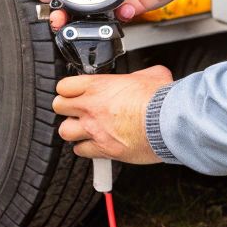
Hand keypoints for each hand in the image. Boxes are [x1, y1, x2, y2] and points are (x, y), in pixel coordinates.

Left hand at [53, 65, 173, 163]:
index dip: (69, 89)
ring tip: (83, 129)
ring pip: (65, 131)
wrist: (167, 123)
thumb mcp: (151, 75)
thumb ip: (140, 75)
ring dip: (73, 130)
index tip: (75, 92)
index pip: (64, 86)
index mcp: (98, 86)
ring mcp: (95, 129)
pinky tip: (95, 145)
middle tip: (77, 110)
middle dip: (67, 108)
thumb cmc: (160, 100)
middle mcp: (91, 107)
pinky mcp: (103, 149)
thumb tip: (144, 76)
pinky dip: (85, 149)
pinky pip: (81, 151)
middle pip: (58, 106)